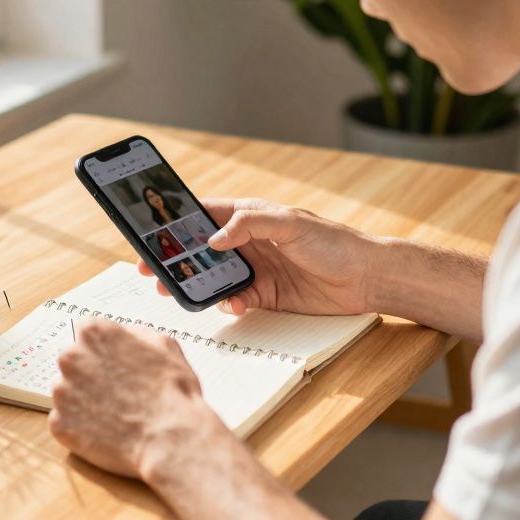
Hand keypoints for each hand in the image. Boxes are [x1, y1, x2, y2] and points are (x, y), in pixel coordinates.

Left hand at [48, 318, 227, 477]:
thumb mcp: (163, 344)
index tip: (112, 359)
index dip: (103, 347)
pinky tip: (106, 430)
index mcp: (96, 334)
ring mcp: (63, 393)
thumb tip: (124, 335)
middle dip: (90, 372)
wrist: (169, 439)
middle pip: (74, 361)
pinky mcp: (60, 425)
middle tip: (116, 389)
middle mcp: (72, 359)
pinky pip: (66, 421)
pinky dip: (81, 426)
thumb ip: (135, 333)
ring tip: (114, 412)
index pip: (87, 330)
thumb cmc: (171, 393)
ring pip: (68, 392)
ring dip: (84, 400)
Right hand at [139, 198, 385, 315]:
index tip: (153, 234)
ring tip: (179, 293)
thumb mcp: (290, 224)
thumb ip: (249, 225)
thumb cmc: (334, 242)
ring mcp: (257, 269)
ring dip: (197, 285)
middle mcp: (250, 242)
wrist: (367, 277)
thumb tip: (213, 239)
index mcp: (251, 216)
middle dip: (177, 260)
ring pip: (215, 277)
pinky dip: (228, 304)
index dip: (178, 223)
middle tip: (153, 272)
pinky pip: (236, 300)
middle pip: (202, 250)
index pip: (206, 214)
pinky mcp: (266, 296)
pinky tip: (231, 305)